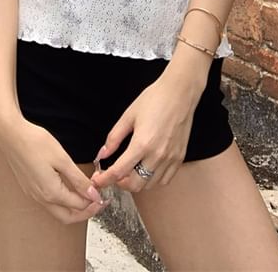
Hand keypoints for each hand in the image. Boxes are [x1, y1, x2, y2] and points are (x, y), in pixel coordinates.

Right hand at [0, 114, 108, 223]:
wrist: (10, 134)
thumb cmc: (34, 142)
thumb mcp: (62, 159)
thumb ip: (78, 179)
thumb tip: (92, 194)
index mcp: (51, 192)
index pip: (79, 206)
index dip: (94, 200)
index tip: (103, 192)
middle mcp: (41, 198)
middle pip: (68, 216)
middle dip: (86, 212)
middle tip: (98, 201)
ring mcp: (33, 194)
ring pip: (58, 211)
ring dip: (74, 206)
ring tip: (87, 194)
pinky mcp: (29, 187)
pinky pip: (49, 202)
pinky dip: (63, 200)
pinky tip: (70, 188)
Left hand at [89, 63, 206, 192]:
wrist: (180, 93)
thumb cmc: (154, 99)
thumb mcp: (128, 116)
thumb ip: (114, 137)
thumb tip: (103, 154)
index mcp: (141, 144)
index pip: (118, 172)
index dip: (104, 180)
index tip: (97, 181)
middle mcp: (157, 155)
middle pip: (135, 185)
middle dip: (120, 183)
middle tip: (113, 174)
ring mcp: (170, 158)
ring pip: (150, 185)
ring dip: (136, 182)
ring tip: (130, 171)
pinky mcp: (179, 158)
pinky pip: (165, 179)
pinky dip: (153, 180)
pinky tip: (147, 169)